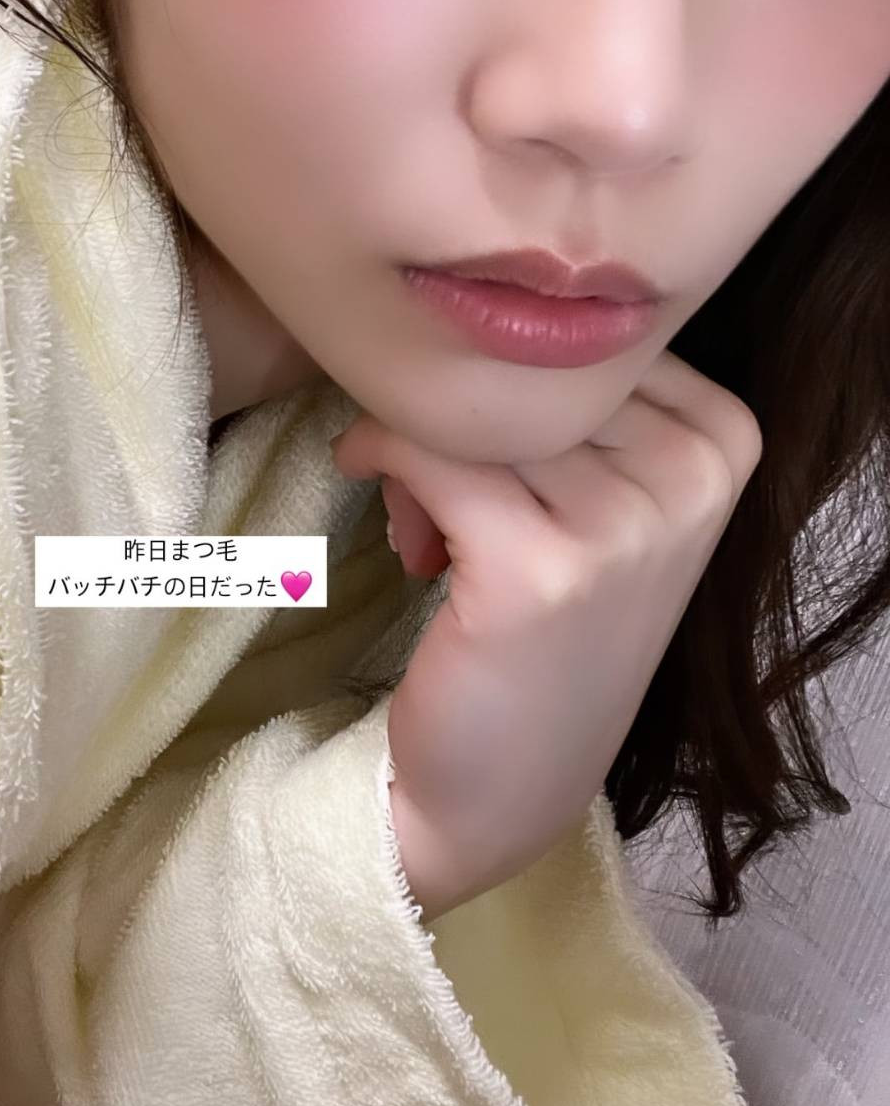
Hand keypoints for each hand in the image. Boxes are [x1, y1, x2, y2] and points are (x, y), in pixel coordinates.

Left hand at [331, 349, 762, 917]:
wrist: (504, 784)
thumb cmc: (545, 627)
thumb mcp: (605, 503)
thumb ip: (577, 406)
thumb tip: (463, 322)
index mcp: (724, 441)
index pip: (586, 335)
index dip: (517, 377)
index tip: (489, 449)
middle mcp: (692, 474)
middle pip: (529, 366)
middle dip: (462, 417)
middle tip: (437, 497)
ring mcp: (624, 524)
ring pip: (473, 406)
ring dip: (418, 450)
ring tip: (424, 527)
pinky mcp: (541, 567)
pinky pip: (428, 451)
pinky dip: (382, 459)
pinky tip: (386, 509)